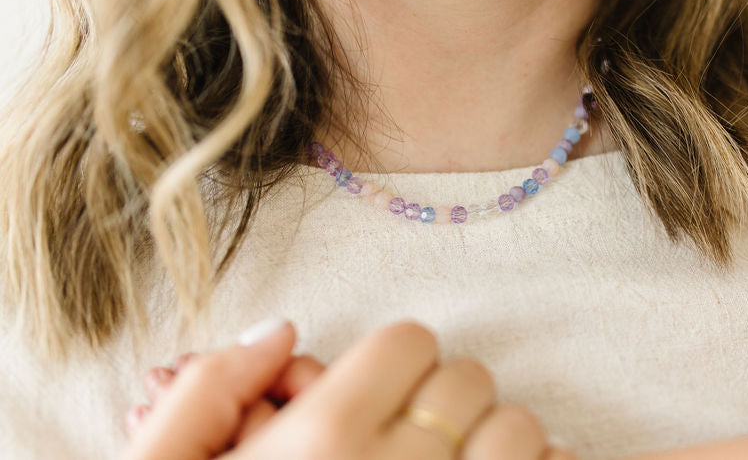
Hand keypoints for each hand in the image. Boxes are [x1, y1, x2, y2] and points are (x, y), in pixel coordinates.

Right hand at [124, 321, 577, 459]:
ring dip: (496, 440)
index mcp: (320, 440)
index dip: (394, 362)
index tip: (381, 394)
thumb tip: (278, 332)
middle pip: (468, 378)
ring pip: (519, 429)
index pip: (408, 340)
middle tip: (415, 437)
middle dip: (444, 398)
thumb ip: (203, 395)